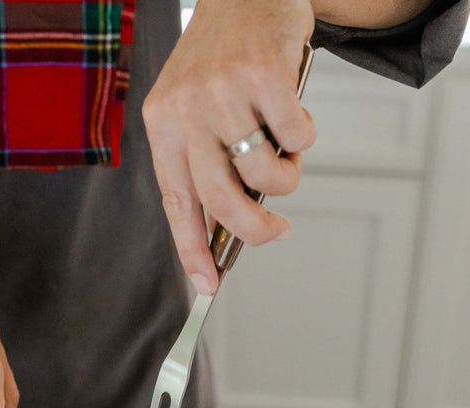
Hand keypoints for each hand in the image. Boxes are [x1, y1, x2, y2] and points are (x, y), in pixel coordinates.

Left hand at [142, 0, 316, 294]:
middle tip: (277, 228)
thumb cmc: (224, 60)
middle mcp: (186, 111)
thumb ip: (207, 163)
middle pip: (224, 202)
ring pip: (268, 174)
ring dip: (289, 173)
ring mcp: (223, 92)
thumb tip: (233, 224)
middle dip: (257, 229)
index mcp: (163, 126)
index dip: (191, 250)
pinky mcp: (263, 74)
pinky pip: (299, 138)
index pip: (177, 203)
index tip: (206, 285)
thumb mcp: (196, 109)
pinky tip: (292, 107)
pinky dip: (306, 135)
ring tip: (283, 144)